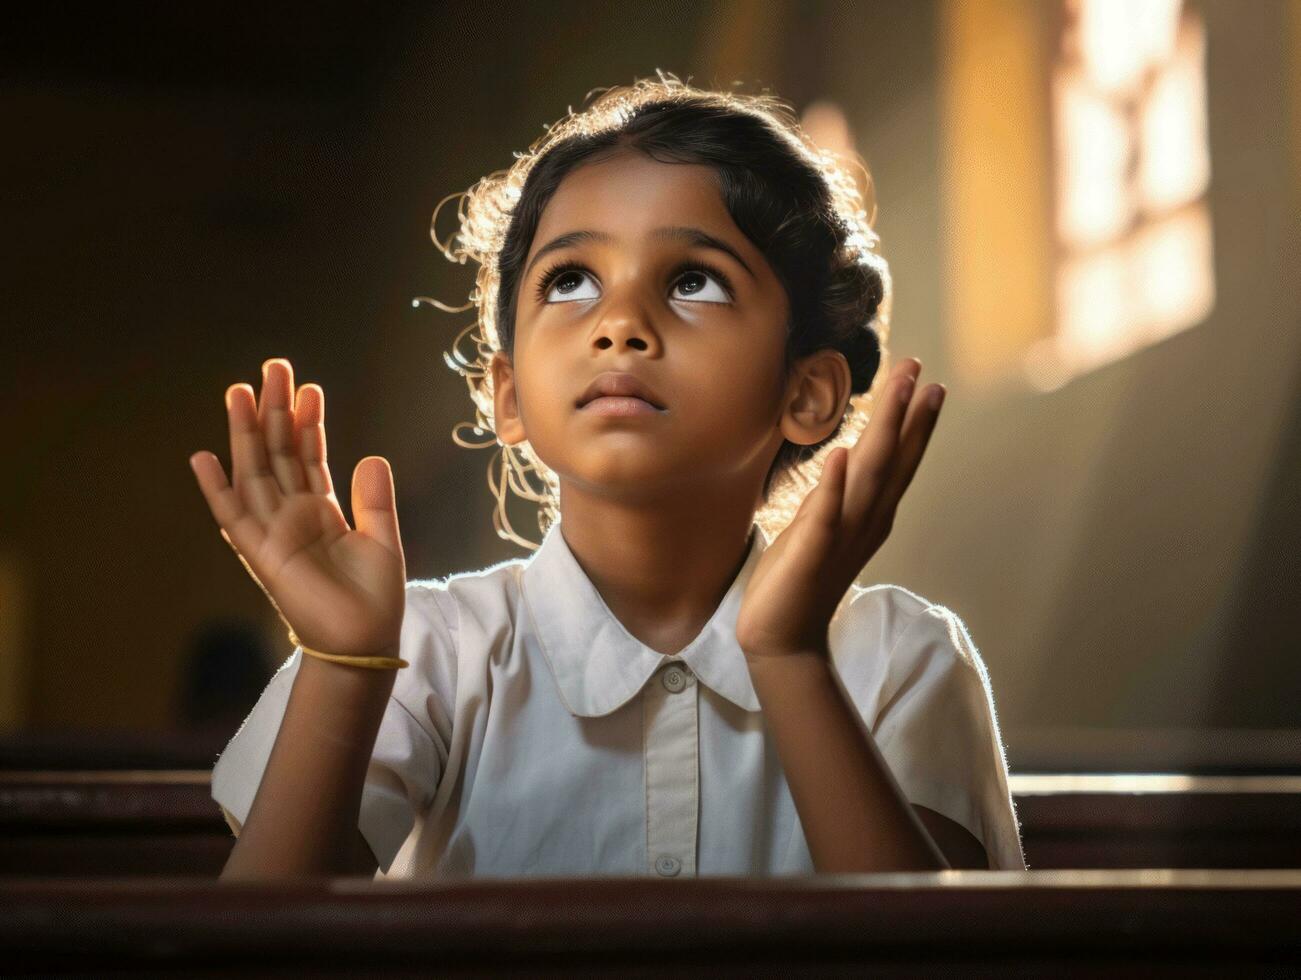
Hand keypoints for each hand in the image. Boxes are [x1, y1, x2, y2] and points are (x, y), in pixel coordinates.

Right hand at [189, 358, 406, 657]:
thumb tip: (372, 456)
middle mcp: (293, 515)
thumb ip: (376, 500)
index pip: (309, 456)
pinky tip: (203, 457)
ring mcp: (274, 531)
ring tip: (240, 391)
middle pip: (279, 453)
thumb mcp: (383, 539)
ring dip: (247, 433)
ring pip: (256, 471)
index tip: (307, 387)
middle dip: (275, 411)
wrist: (364, 639)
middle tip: (274, 368)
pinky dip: (217, 489)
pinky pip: (234, 517)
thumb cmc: (374, 597)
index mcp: (322, 511)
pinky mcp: (262, 553)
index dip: (307, 422)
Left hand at [736, 358, 942, 658]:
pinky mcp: (811, 555)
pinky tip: (842, 454)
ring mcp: (841, 537)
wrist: (782, 639)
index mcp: (867, 515)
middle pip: (891, 459)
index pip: (894, 461)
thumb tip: (848, 458)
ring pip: (868, 477)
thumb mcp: (821, 525)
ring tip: (897, 393)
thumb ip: (837, 496)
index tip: (926, 381)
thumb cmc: (799, 579)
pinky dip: (835, 487)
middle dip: (906, 413)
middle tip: (919, 368)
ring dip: (883, 433)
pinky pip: (825, 517)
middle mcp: (864, 522)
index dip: (912, 421)